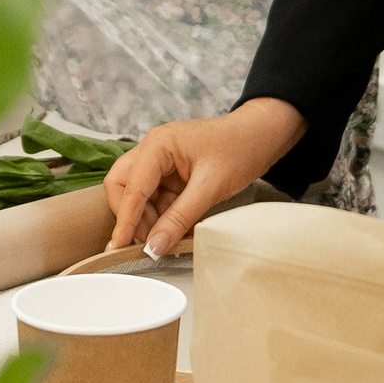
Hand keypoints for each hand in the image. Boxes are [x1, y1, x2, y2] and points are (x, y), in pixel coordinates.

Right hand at [105, 99, 306, 258]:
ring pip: (141, 198)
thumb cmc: (241, 147)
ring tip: (168, 240)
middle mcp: (154, 151)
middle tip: (147, 243)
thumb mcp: (211, 186)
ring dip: (151, 221)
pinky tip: (178, 232)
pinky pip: (159, 201)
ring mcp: (163, 164)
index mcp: (158, 145)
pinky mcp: (174, 176)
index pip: (130, 186)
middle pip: (123, 188)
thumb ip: (180, 217)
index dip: (124, 219)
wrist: (265, 135)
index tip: (118, 247)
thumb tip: (154, 246)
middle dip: (132, 217)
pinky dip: (165, 218)